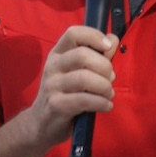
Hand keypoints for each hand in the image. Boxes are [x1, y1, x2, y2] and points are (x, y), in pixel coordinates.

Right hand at [28, 25, 118, 147]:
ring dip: (105, 86)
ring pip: (84, 78)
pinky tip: (107, 105)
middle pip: (82, 55)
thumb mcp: (78, 71)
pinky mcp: (56, 105)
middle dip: (105, 67)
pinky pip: (84, 100)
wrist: (42, 123)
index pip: (74, 33)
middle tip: (110, 79)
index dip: (94, 36)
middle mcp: (53, 66)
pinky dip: (101, 102)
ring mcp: (52, 85)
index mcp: (58, 53)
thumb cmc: (66, 93)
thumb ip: (97, 55)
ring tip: (108, 94)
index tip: (108, 47)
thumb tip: (113, 39)